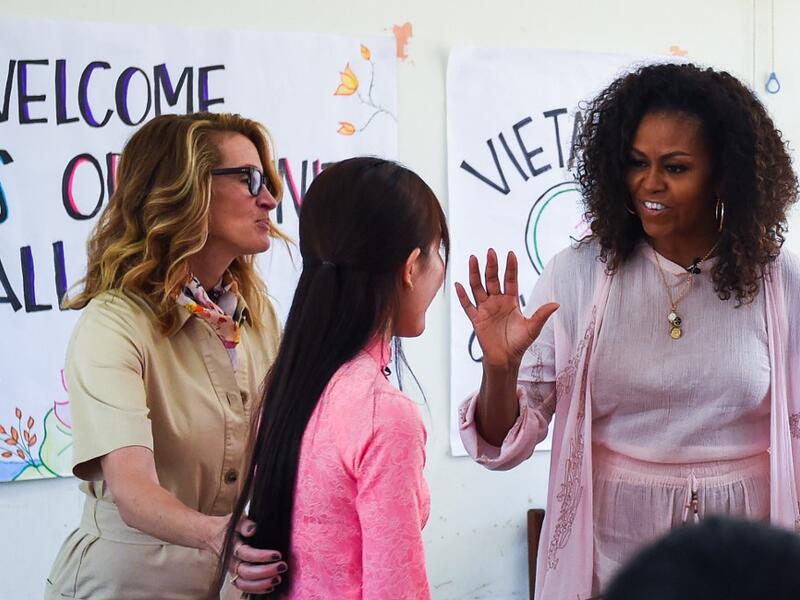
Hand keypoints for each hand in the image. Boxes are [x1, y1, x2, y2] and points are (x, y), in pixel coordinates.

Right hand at [227, 518, 287, 594]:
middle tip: (282, 566)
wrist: (212, 534)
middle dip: (266, 572)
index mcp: (232, 547)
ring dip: (262, 584)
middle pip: (246, 572)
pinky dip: (257, 590)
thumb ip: (245, 524)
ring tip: (278, 579)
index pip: (246, 554)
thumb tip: (253, 529)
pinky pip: (244, 587)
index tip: (277, 555)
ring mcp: (233, 571)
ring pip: (244, 584)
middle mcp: (231, 561)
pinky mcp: (235, 576)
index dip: (262, 556)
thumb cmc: (228, 526)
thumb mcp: (237, 520)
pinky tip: (270, 586)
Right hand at [455, 249, 557, 367]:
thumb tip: (557, 304)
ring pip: (478, 287)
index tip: (511, 254)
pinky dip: (462, 295)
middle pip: (492, 280)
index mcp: (511, 301)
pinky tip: (458, 284)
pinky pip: (468, 305)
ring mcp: (485, 309)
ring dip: (475, 274)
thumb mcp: (533, 328)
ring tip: (473, 259)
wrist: (505, 359)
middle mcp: (497, 302)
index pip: (511, 280)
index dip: (510, 268)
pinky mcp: (476, 319)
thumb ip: (541, 315)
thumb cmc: (519, 343)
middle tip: (491, 252)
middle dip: (492, 266)